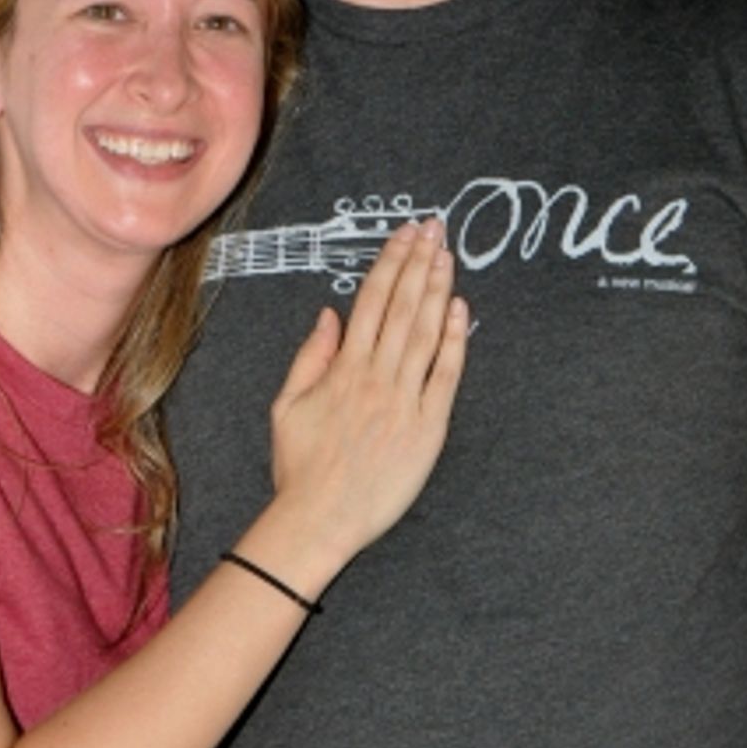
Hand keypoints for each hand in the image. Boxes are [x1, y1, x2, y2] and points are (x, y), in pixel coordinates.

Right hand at [269, 219, 465, 567]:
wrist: (319, 519)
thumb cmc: (299, 466)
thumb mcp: (287, 405)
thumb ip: (310, 356)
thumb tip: (331, 315)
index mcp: (342, 369)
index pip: (370, 302)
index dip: (390, 264)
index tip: (404, 235)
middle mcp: (375, 378)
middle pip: (401, 308)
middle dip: (418, 263)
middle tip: (433, 228)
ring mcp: (404, 402)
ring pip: (424, 333)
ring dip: (437, 289)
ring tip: (447, 254)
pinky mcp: (428, 429)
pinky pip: (444, 376)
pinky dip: (453, 341)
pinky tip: (459, 309)